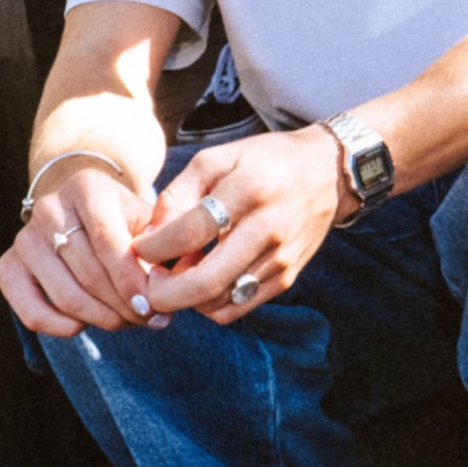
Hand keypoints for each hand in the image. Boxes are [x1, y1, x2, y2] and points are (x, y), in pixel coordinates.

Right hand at [0, 157, 160, 336]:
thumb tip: (170, 282)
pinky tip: (84, 326)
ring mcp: (24, 237)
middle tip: (149, 320)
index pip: (107, 241)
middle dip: (123, 306)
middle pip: (88, 273)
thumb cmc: (127, 222)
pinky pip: (30, 310)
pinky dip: (59, 327)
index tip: (153, 307)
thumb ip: (163, 246)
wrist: (84, 212)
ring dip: (101, 319)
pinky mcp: (7, 265)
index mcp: (87, 188)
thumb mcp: (150, 221)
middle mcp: (49, 207)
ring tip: (127, 322)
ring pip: (64, 296)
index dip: (131, 280)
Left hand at [130, 126, 356, 322]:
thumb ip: (178, 194)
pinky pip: (236, 307)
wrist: (327, 172)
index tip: (140, 247)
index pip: (189, 233)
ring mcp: (281, 258)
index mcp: (247, 190)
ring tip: (179, 273)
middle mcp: (268, 229)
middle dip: (163, 292)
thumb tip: (151, 238)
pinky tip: (204, 279)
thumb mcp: (217, 159)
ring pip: (218, 302)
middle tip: (149, 280)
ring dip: (186, 298)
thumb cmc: (264, 161)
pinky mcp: (287, 278)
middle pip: (204, 283)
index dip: (154, 248)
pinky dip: (210, 302)